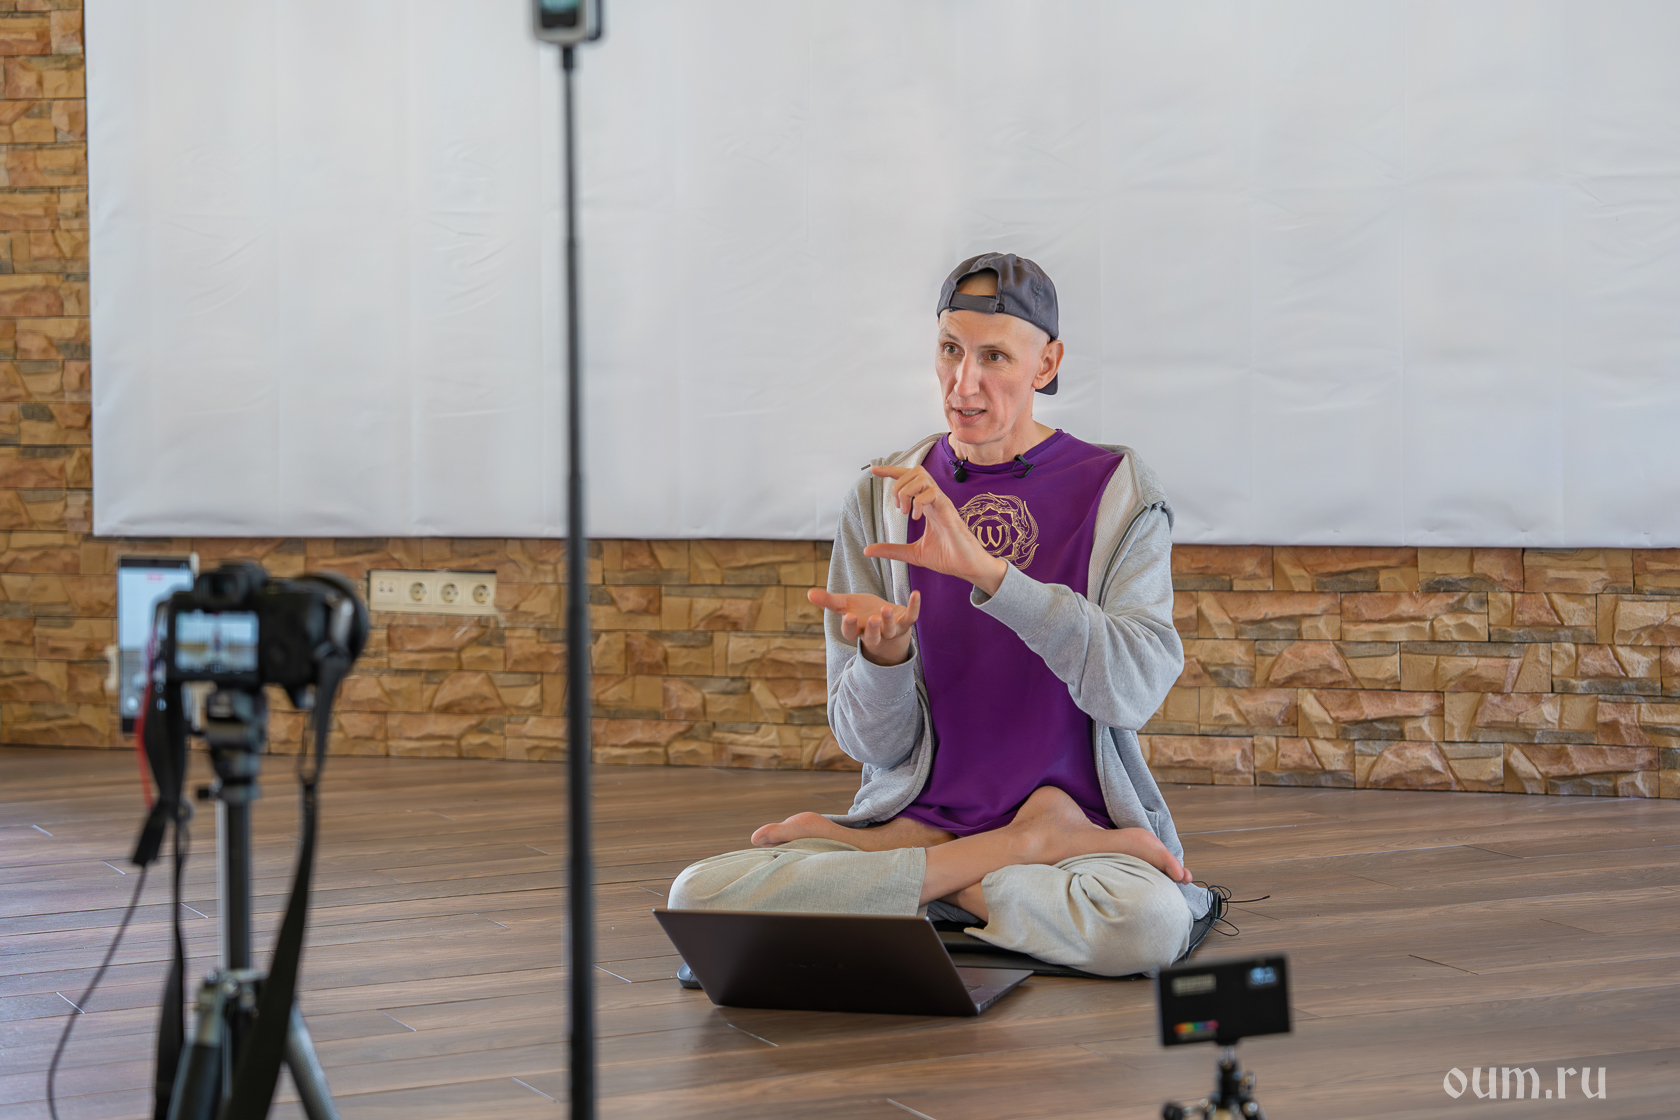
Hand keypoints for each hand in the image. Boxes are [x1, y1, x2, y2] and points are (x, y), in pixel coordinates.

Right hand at [808, 588, 919, 665]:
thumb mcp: (846, 606)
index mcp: (857, 630)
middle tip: (873, 619)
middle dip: (872, 629)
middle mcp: (874, 633)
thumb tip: (809, 593)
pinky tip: (916, 593)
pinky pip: (911, 616)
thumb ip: (829, 601)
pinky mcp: (905, 622)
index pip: (850, 633)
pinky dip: (914, 606)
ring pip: (890, 630)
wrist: (887, 618)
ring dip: (889, 620)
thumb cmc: (863, 611)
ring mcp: (891, 630)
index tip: (848, 616)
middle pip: (872, 637)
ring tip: (886, 608)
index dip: (849, 626)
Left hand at [861, 465, 1007, 593]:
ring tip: (905, 511)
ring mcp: (943, 503)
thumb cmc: (947, 557)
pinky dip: (919, 501)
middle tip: (897, 507)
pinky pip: (933, 493)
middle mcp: (935, 500)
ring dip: (907, 491)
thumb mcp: (912, 553)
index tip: (874, 471)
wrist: (967, 567)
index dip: (891, 471)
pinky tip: (916, 517)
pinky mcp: (949, 511)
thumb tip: (867, 550)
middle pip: (915, 471)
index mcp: (927, 506)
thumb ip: (891, 550)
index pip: (909, 479)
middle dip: (898, 484)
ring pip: (922, 477)